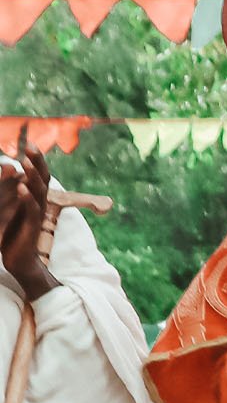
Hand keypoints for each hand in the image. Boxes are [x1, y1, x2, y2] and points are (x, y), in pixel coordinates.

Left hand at [0, 151, 56, 301]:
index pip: (39, 173)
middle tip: (30, 147)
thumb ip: (8, 188)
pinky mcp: (32, 227)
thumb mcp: (7, 207)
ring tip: (25, 164)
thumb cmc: (12, 232)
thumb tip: (8, 166)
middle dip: (37, 162)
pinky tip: (21, 188)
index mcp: (34, 197)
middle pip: (44, 179)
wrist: (18, 260)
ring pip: (39, 192)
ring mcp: (37, 215)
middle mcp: (39, 203)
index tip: (30, 142)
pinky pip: (33, 210)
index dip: (37, 159)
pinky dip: (27, 199)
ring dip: (33, 177)